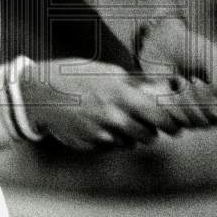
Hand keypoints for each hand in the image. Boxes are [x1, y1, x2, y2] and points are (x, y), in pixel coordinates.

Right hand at [19, 58, 216, 150]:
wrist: (40, 94)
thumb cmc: (74, 75)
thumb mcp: (105, 70)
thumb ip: (131, 83)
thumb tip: (157, 89)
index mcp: (119, 94)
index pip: (158, 114)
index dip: (171, 121)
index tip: (176, 123)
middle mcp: (113, 117)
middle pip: (149, 135)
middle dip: (153, 130)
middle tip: (153, 124)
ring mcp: (101, 134)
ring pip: (131, 143)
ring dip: (134, 135)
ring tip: (123, 120)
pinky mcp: (91, 146)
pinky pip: (112, 146)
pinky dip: (114, 139)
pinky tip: (104, 125)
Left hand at [136, 17, 216, 121]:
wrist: (160, 45)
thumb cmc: (189, 47)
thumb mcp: (212, 56)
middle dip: (206, 101)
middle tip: (194, 81)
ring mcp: (198, 113)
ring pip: (199, 124)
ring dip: (186, 101)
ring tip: (178, 80)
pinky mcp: (176, 118)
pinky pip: (176, 126)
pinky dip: (170, 107)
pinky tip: (168, 90)